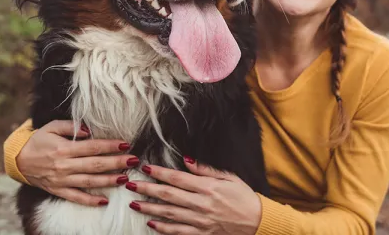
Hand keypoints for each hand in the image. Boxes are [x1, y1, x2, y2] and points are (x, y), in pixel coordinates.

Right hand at [16, 120, 138, 205]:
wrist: (18, 160)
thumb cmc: (38, 140)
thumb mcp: (52, 126)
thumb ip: (70, 126)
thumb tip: (89, 130)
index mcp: (64, 148)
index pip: (92, 147)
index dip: (110, 146)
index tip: (126, 143)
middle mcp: (64, 166)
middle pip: (95, 165)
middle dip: (116, 163)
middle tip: (133, 160)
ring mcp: (61, 180)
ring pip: (89, 182)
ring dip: (109, 181)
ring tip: (125, 178)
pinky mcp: (58, 190)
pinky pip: (76, 197)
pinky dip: (90, 200)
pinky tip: (104, 200)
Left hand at [125, 157, 261, 233]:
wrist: (257, 222)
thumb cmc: (243, 196)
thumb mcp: (228, 176)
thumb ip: (205, 169)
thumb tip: (186, 160)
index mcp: (207, 187)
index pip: (177, 178)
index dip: (159, 172)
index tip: (145, 168)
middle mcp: (201, 204)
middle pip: (168, 195)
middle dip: (147, 189)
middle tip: (131, 184)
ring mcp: (200, 221)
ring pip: (169, 214)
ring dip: (150, 208)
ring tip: (134, 203)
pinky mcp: (201, 234)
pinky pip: (178, 232)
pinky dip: (163, 228)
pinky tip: (151, 224)